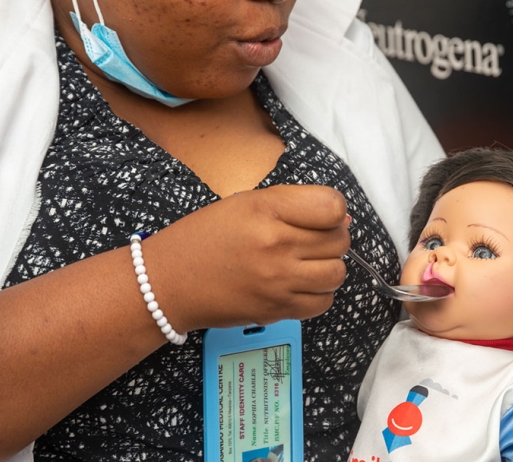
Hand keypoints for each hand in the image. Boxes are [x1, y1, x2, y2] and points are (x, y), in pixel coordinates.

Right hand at [144, 184, 349, 330]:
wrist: (170, 282)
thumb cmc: (204, 237)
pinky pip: (323, 302)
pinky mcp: (277, 310)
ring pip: (336, 273)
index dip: (334, 210)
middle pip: (339, 240)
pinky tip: (300, 283)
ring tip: (307, 261)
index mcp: (267, 210)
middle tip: (311, 237)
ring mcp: (279, 281)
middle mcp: (276, 245)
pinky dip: (319, 293)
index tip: (321, 215)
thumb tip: (342, 218)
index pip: (333, 207)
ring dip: (328, 265)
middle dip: (333, 236)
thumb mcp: (246, 203)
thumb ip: (294, 205)